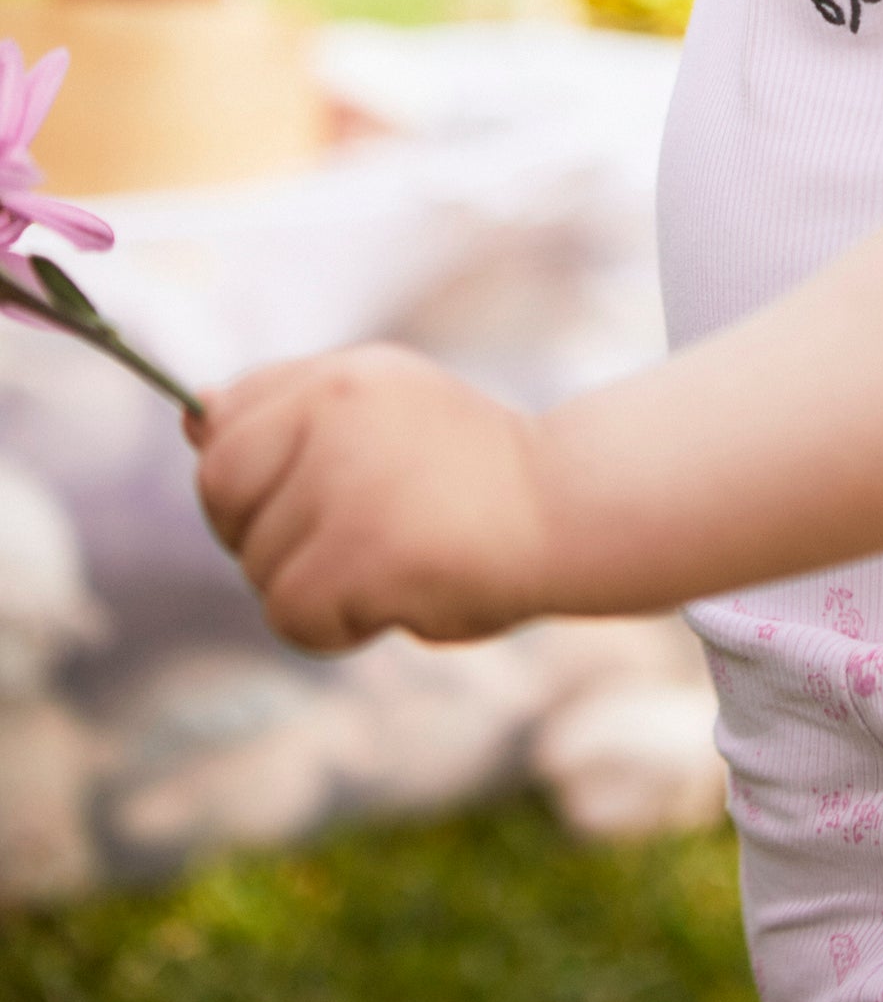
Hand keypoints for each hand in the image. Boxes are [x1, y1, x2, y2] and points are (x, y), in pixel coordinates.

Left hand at [192, 344, 555, 651]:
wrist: (571, 510)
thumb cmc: (475, 475)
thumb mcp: (385, 414)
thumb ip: (296, 413)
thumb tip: (192, 414)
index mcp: (342, 374)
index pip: (225, 417)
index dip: (250, 472)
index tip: (306, 493)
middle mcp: (335, 411)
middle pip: (220, 488)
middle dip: (261, 530)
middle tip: (342, 541)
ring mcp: (344, 480)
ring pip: (256, 562)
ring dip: (312, 584)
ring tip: (393, 563)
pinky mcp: (358, 552)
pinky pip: (289, 613)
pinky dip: (334, 628)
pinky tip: (394, 601)